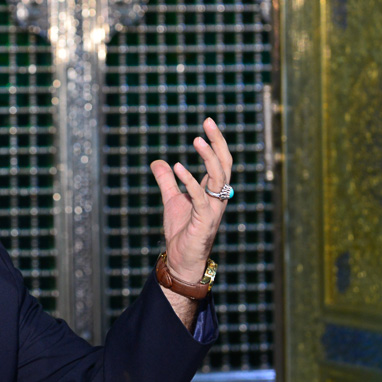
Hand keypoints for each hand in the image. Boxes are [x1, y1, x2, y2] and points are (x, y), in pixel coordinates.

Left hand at [149, 118, 231, 281]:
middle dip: (218, 142)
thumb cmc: (182, 231)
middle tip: (208, 122)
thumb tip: (158, 162)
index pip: (221, 162)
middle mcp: (218, 198)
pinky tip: (177, 167)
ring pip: (218, 178)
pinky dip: (190, 181)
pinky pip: (199, 197)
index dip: (217, 142)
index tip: (208, 122)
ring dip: (208, 158)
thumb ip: (167, 181)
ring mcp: (213, 209)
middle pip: (224, 165)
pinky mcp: (204, 221)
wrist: (181, 260)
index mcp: (213, 191)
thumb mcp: (171, 200)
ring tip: (196, 140)